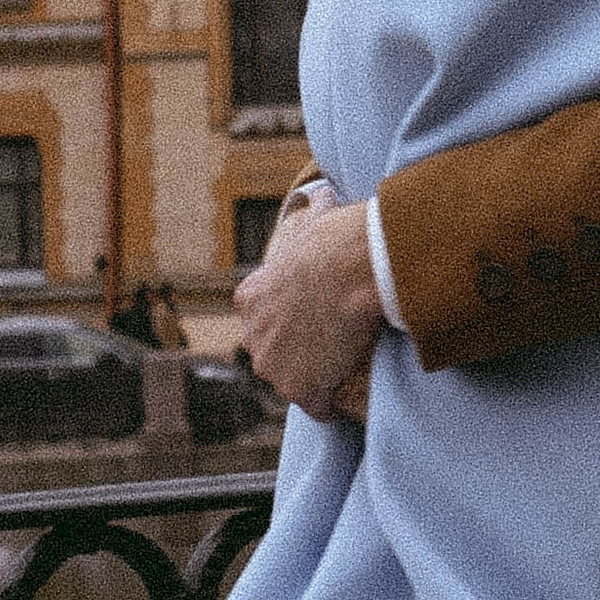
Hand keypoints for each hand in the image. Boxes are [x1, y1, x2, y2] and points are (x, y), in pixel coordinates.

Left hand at [235, 192, 386, 422]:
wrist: (350, 269)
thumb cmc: (336, 242)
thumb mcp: (313, 224)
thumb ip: (313, 218)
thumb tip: (324, 193)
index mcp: (249, 297)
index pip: (261, 320)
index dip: (289, 320)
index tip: (312, 319)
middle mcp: (252, 335)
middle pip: (272, 353)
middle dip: (296, 352)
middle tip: (332, 342)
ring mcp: (273, 365)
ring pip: (292, 381)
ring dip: (314, 379)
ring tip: (343, 369)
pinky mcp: (300, 388)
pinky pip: (317, 406)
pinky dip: (330, 405)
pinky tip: (345, 398)